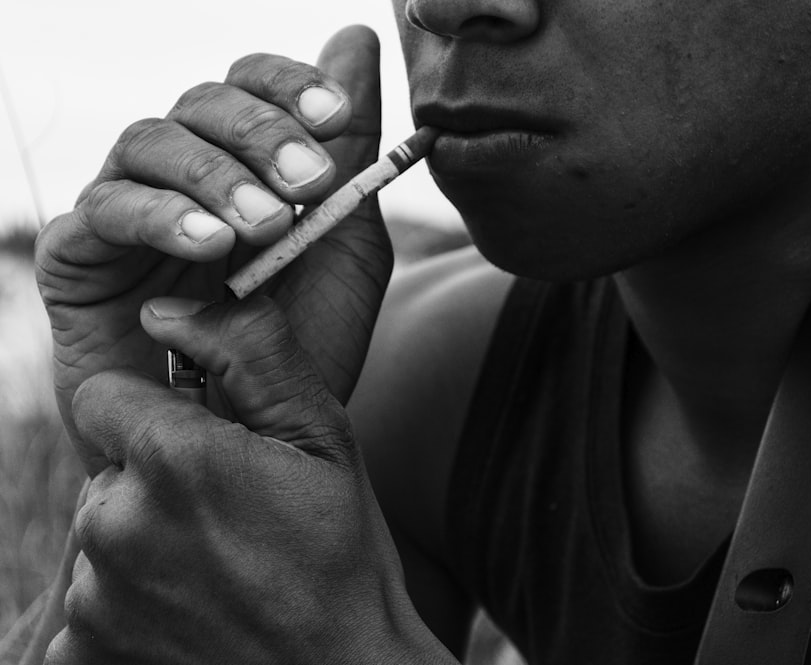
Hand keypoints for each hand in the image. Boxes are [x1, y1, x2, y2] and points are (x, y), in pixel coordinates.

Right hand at [35, 26, 390, 466]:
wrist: (253, 439)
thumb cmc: (300, 347)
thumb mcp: (345, 247)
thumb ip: (349, 153)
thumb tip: (355, 35)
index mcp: (244, 167)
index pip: (249, 86)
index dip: (288, 84)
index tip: (339, 116)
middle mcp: (182, 178)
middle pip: (199, 104)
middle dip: (259, 133)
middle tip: (308, 182)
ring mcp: (128, 214)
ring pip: (149, 143)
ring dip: (213, 175)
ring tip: (263, 225)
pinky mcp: (80, 259)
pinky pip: (104, 212)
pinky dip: (160, 217)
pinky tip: (211, 245)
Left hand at [43, 296, 455, 664]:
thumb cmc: (342, 554)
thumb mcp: (323, 437)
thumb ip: (250, 353)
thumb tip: (167, 309)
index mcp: (174, 458)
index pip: (104, 394)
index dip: (156, 414)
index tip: (204, 446)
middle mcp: (117, 524)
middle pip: (107, 467)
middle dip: (154, 480)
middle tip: (229, 516)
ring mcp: (96, 598)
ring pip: (102, 533)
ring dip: (145, 542)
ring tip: (220, 570)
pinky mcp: (84, 654)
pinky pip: (89, 603)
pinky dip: (130, 605)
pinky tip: (194, 613)